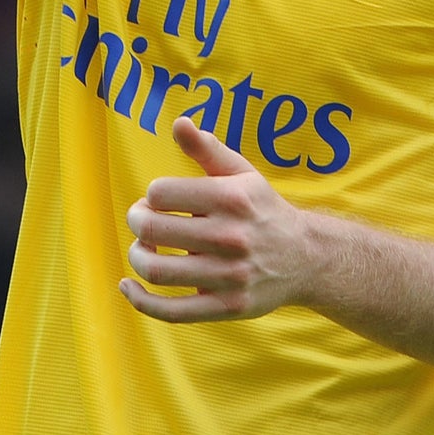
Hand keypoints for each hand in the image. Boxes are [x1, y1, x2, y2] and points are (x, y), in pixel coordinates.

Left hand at [119, 116, 315, 322]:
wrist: (305, 257)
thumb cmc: (262, 209)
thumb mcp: (242, 173)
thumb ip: (207, 149)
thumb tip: (179, 123)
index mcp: (231, 198)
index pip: (161, 193)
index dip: (150, 196)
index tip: (155, 200)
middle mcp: (231, 236)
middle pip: (154, 230)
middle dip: (137, 223)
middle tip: (142, 222)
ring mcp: (229, 276)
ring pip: (158, 271)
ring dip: (138, 257)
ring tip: (144, 248)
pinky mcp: (227, 307)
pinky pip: (172, 312)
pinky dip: (141, 301)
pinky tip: (128, 286)